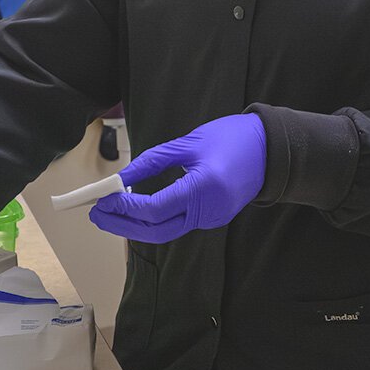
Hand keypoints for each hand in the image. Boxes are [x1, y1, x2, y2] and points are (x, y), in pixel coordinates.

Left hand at [90, 113, 266, 241]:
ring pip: (167, 231)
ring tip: (111, 213)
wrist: (271, 149)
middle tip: (97, 214)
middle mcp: (208, 210)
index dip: (124, 208)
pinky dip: (155, 220)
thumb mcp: (188, 143)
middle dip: (123, 225)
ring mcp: (213, 218)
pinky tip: (138, 210)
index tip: (102, 200)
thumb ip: (153, 161)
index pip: (154, 209)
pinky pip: (179, 224)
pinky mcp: (214, 218)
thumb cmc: (231, 138)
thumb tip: (122, 178)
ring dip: (136, 226)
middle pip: (157, 230)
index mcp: (203, 188)